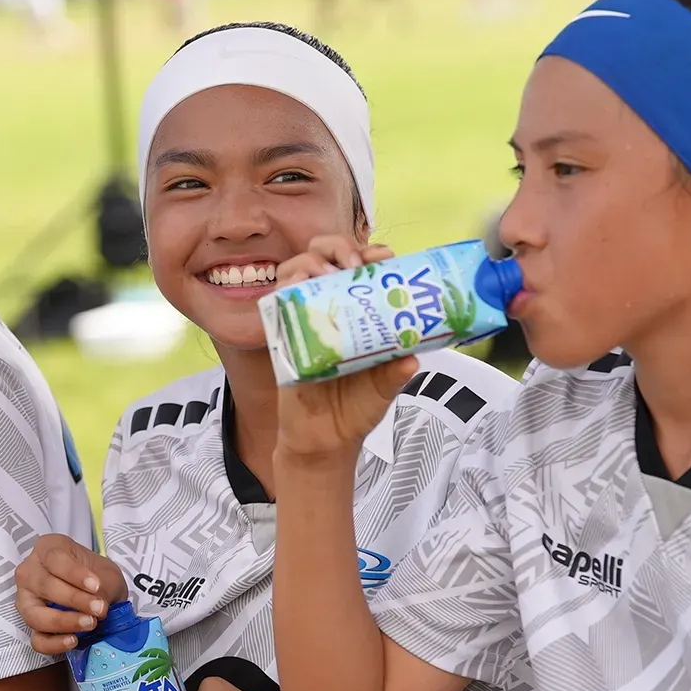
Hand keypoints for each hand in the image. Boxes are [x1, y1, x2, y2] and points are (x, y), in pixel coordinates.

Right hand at [15, 534, 128, 654]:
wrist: (96, 592)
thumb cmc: (96, 575)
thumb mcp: (106, 573)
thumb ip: (103, 586)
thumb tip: (98, 606)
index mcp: (47, 549)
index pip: (54, 559)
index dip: (75, 573)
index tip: (96, 585)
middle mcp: (30, 572)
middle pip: (44, 586)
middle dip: (74, 599)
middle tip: (99, 608)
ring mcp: (25, 600)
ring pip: (35, 614)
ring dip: (63, 622)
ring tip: (90, 623)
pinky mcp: (30, 626)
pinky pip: (36, 639)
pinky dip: (54, 643)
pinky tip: (73, 640)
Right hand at [275, 239, 417, 457]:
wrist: (323, 442)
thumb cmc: (355, 411)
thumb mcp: (382, 391)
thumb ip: (395, 375)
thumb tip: (412, 358)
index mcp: (360, 314)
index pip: (363, 269)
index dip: (371, 254)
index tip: (382, 256)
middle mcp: (331, 308)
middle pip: (326, 256)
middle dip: (338, 247)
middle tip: (353, 265)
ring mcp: (304, 318)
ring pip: (298, 269)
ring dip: (312, 262)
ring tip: (326, 272)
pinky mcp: (282, 335)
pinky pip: (277, 301)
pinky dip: (286, 285)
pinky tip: (299, 284)